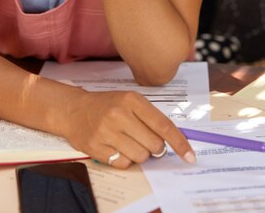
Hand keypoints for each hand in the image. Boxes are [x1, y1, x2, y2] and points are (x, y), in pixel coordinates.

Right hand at [65, 88, 195, 168]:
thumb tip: (173, 141)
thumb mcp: (130, 101)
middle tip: (147, 141)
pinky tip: (117, 147)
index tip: (190, 155)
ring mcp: (106, 132)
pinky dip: (125, 159)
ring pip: (140, 156)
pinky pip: (124, 164)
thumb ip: (151, 117)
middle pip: (154, 145)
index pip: (163, 125)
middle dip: (156, 147)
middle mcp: (119, 115)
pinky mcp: (97, 148)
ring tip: (129, 142)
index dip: (179, 142)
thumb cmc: (108, 105)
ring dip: (140, 154)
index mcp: (132, 100)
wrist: (74, 109)